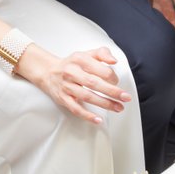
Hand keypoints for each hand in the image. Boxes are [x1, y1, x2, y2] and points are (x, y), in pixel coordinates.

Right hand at [15, 44, 130, 123]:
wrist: (48, 72)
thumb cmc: (72, 64)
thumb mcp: (86, 54)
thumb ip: (102, 53)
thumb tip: (114, 61)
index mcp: (79, 59)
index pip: (99, 68)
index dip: (112, 76)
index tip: (117, 81)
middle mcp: (71, 72)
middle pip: (93, 83)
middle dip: (112, 91)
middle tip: (125, 97)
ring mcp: (66, 86)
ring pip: (86, 96)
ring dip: (104, 104)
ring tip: (118, 107)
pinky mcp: (63, 99)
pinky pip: (75, 109)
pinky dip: (87, 115)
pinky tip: (98, 120)